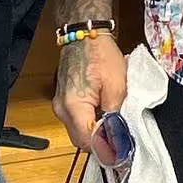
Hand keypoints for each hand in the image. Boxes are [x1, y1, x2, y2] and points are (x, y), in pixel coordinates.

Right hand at [53, 34, 127, 149]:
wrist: (84, 34)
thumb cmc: (101, 54)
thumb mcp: (117, 86)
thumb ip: (116, 115)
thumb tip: (118, 137)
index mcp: (73, 106)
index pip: (88, 141)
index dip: (106, 148)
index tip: (122, 148)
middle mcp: (62, 109)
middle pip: (81, 140)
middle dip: (101, 141)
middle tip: (120, 135)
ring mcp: (60, 105)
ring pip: (78, 131)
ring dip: (95, 131)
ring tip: (113, 120)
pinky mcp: (63, 101)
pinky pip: (76, 120)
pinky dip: (90, 120)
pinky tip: (103, 111)